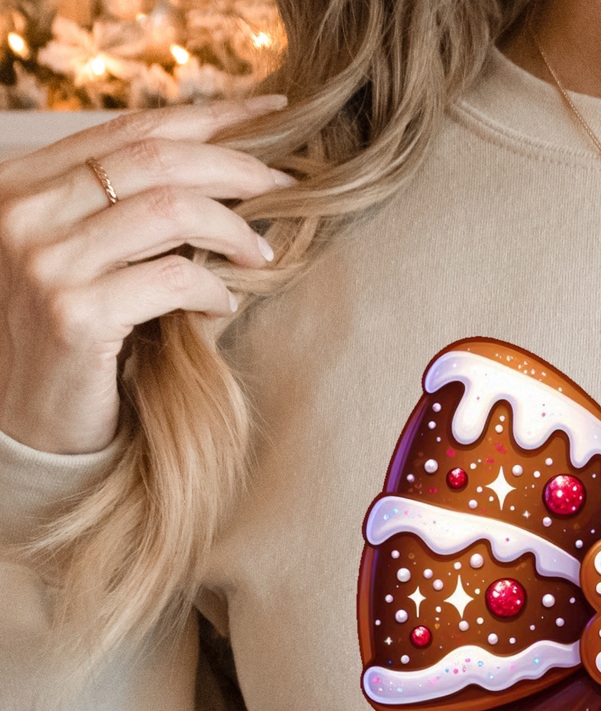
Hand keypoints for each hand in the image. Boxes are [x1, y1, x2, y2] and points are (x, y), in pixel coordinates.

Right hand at [0, 96, 291, 455]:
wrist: (30, 421)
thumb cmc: (73, 338)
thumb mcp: (87, 257)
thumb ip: (124, 211)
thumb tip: (220, 169)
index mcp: (24, 182)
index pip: (130, 129)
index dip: (209, 117)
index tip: (271, 112)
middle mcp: (24, 211)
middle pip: (155, 160)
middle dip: (236, 167)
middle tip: (286, 184)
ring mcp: (43, 260)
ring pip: (169, 211)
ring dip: (232, 230)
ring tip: (261, 253)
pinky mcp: (74, 313)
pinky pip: (171, 279)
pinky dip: (212, 288)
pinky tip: (227, 301)